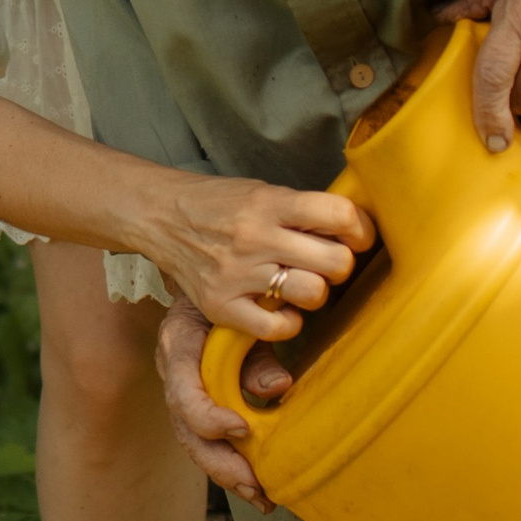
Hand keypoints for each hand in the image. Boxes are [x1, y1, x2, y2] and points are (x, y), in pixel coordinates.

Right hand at [142, 172, 369, 337]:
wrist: (161, 216)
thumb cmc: (220, 204)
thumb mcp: (263, 192)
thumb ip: (303, 210)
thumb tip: (352, 231)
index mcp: (270, 203)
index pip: (339, 215)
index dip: (360, 229)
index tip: (357, 237)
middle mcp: (255, 237)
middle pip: (335, 262)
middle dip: (341, 265)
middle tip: (328, 264)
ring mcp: (237, 274)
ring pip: (313, 294)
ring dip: (316, 292)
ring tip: (302, 284)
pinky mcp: (220, 305)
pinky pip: (277, 328)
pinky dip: (289, 323)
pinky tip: (281, 310)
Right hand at [155, 300, 303, 510]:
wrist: (214, 284)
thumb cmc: (231, 298)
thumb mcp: (244, 314)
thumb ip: (257, 353)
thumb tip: (278, 389)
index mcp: (177, 346)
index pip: (182, 392)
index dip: (208, 417)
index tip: (242, 428)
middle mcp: (174, 376)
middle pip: (187, 432)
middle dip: (220, 464)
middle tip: (255, 485)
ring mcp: (184, 396)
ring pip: (197, 445)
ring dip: (229, 475)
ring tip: (262, 498)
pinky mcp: (199, 408)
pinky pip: (211, 443)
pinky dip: (234, 468)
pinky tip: (260, 489)